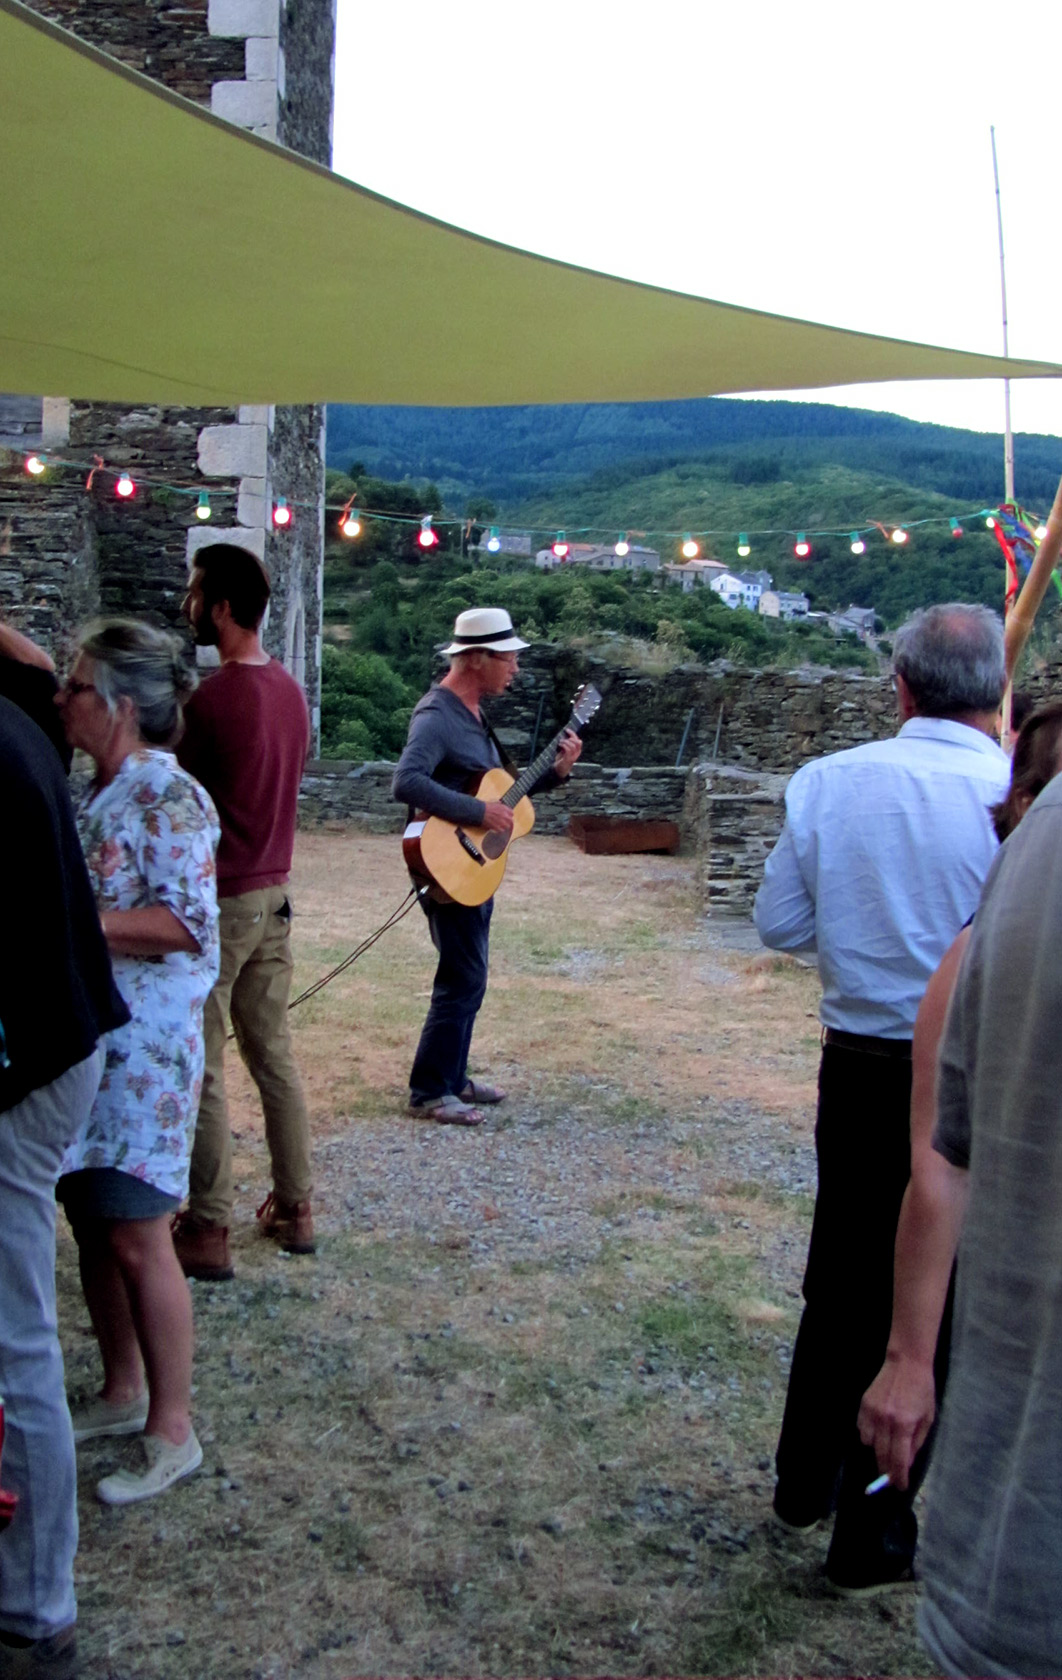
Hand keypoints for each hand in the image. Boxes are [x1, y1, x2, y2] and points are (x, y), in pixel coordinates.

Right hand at [481, 801, 514, 834]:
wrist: (480, 811)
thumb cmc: (486, 806)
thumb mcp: (494, 802)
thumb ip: (498, 803)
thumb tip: (500, 802)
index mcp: (504, 809)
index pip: (511, 813)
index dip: (509, 815)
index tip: (507, 816)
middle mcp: (504, 815)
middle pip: (511, 821)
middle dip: (508, 821)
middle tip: (505, 822)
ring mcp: (501, 821)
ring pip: (507, 826)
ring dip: (504, 826)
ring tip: (501, 826)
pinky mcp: (497, 827)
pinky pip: (501, 830)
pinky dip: (499, 830)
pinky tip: (497, 828)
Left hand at [554, 729, 582, 778]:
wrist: (559, 770)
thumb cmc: (561, 759)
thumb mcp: (564, 750)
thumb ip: (566, 744)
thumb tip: (564, 736)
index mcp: (577, 751)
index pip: (578, 741)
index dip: (573, 734)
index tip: (567, 730)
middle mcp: (577, 754)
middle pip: (577, 742)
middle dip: (570, 737)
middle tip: (563, 737)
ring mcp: (573, 757)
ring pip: (573, 745)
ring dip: (566, 741)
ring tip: (560, 742)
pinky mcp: (569, 759)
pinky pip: (568, 749)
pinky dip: (564, 745)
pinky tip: (560, 745)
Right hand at [857, 1354, 936, 1491]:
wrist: (906, 1363)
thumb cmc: (922, 1391)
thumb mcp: (927, 1419)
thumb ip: (916, 1443)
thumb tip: (905, 1464)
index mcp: (905, 1425)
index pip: (898, 1460)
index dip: (898, 1477)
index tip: (900, 1486)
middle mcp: (886, 1421)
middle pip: (882, 1456)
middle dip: (887, 1470)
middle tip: (892, 1476)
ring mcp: (872, 1412)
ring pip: (868, 1444)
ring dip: (877, 1451)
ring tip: (886, 1448)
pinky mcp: (863, 1405)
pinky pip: (861, 1429)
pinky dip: (868, 1435)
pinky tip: (878, 1431)